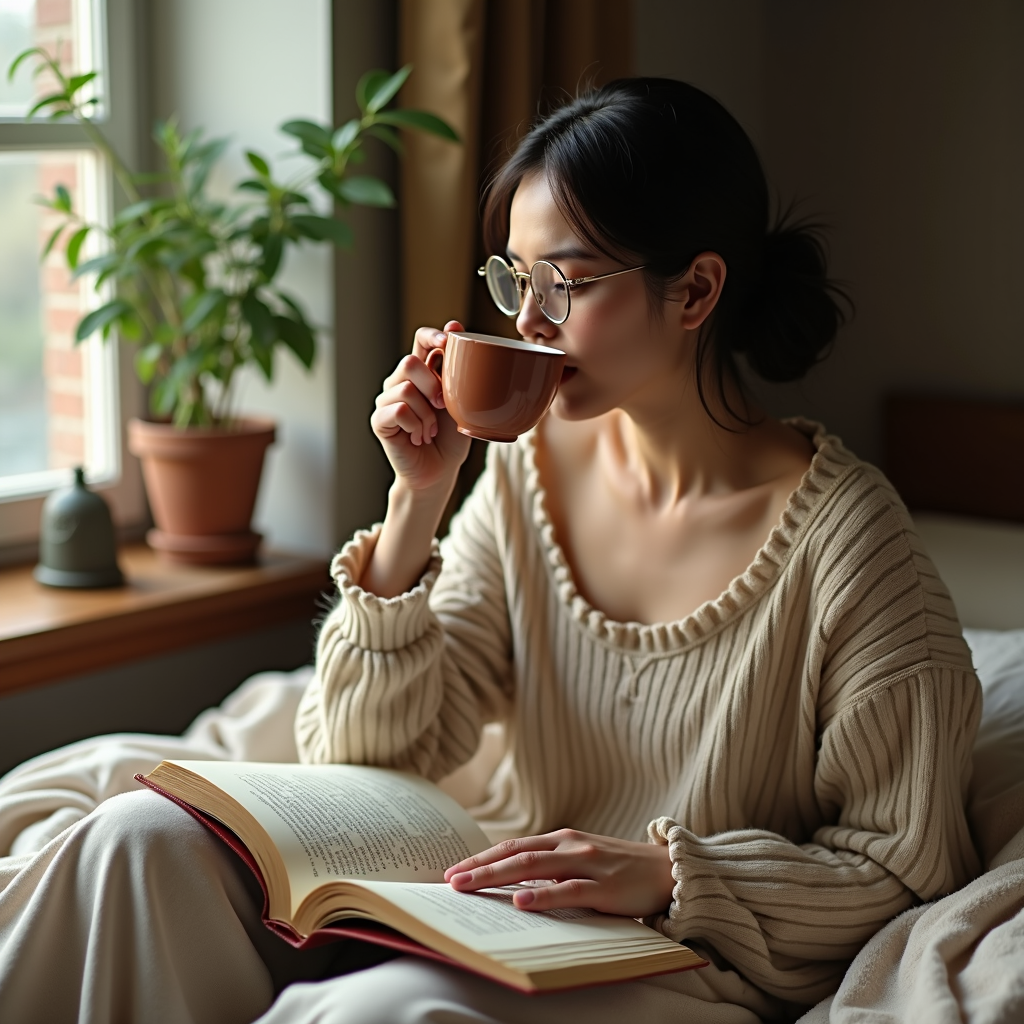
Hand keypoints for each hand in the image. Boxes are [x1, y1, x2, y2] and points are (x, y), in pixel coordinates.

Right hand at [370, 320, 471, 493]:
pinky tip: (419, 437)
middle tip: (443, 407)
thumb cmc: (451, 437)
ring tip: (430, 431)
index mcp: (422, 373)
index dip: (432, 336)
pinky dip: (415, 426)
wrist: (439, 472)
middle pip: (409, 362)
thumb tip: (455, 325)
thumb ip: (457, 369)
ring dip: (426, 414)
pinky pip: (398, 411)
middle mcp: (400, 382)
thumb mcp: (462, 401)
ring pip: (405, 389)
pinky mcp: (379, 420)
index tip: (448, 342)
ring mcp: (386, 400)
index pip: (420, 339)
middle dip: (433, 385)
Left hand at [444, 829, 675, 918]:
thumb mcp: (582, 861)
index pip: (512, 846)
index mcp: (561, 840)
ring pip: (532, 867)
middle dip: (479, 867)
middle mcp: (569, 845)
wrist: (666, 869)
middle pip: (514, 854)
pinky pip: (568, 890)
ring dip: (496, 876)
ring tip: (469, 887)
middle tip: (449, 880)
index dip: (481, 857)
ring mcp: (586, 863)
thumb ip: (553, 867)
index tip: (453, 870)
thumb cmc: (620, 869)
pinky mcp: (604, 885)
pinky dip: (542, 895)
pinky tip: (521, 901)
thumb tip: (513, 884)